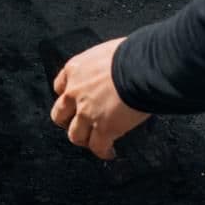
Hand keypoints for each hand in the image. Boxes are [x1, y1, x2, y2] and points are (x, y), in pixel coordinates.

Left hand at [49, 36, 147, 160]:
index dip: (68, 98)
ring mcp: (87, 112)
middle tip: (79, 124)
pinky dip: (103, 151)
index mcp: (75, 69)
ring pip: (75, 134)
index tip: (74, 102)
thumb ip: (104, 64)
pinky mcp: (104, 128)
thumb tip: (118, 66)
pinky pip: (98, 146)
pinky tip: (109, 153)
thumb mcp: (110, 52)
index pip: (60, 87)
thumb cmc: (134, 53)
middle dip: (68, 121)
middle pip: (60, 114)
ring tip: (93, 142)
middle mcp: (75, 92)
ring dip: (83, 139)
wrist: (143, 67)